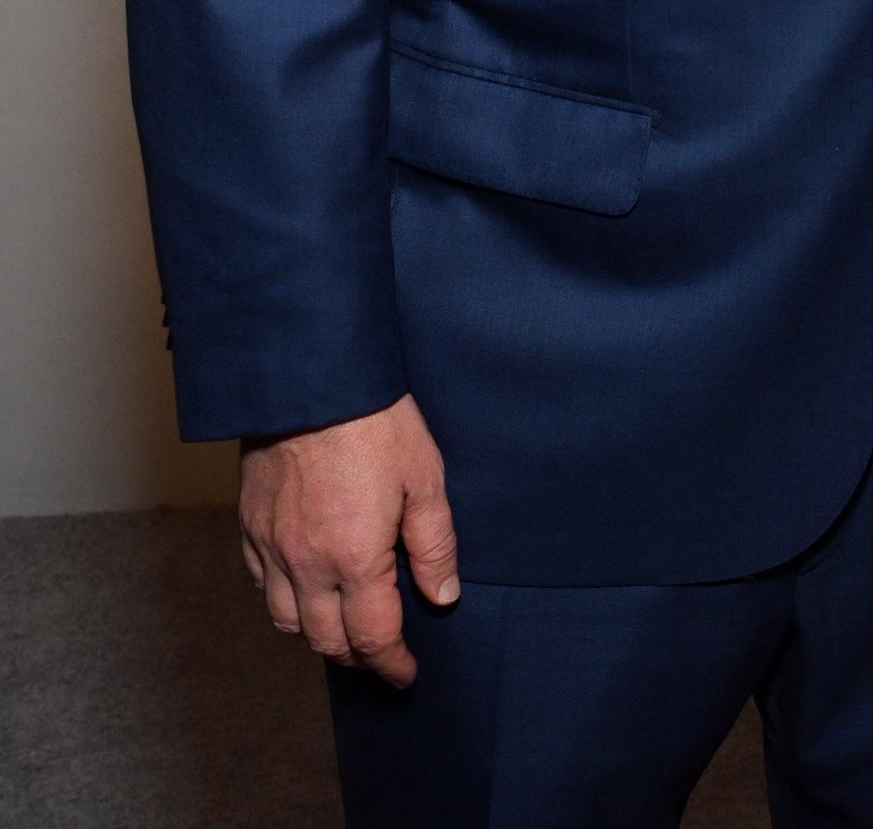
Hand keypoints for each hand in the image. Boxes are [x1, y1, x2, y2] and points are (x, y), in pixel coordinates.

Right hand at [238, 392, 458, 685]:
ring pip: (286, 620)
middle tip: (379, 654)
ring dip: (316, 634)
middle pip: (326, 640)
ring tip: (342, 627)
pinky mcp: (249, 524)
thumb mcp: (423, 477)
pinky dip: (283, 599)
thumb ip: (434, 544)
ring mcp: (271, 546)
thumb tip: (442, 595)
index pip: (372, 638)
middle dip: (356, 656)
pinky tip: (302, 588)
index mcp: (354, 558)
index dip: (391, 664)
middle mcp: (306, 564)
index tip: (405, 674)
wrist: (310, 379)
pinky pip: (261, 583)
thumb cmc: (375, 422)